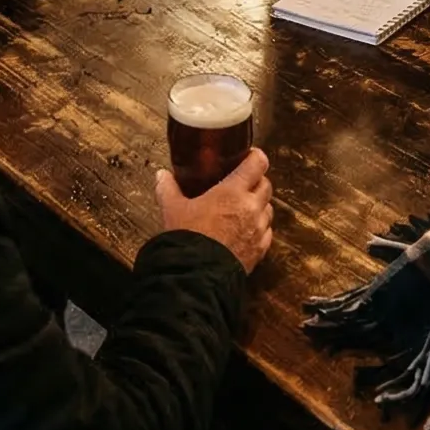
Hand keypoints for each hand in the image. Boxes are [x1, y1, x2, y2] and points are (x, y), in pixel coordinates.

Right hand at [157, 147, 273, 275]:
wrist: (197, 274)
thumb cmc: (188, 237)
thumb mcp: (173, 209)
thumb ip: (168, 188)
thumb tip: (161, 175)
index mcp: (233, 191)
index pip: (257, 164)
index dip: (256, 156)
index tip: (250, 155)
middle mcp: (251, 208)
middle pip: (266, 185)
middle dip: (257, 181)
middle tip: (243, 182)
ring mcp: (258, 230)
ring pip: (268, 209)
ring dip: (259, 205)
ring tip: (243, 208)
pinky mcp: (259, 250)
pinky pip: (267, 233)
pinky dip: (260, 229)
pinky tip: (246, 231)